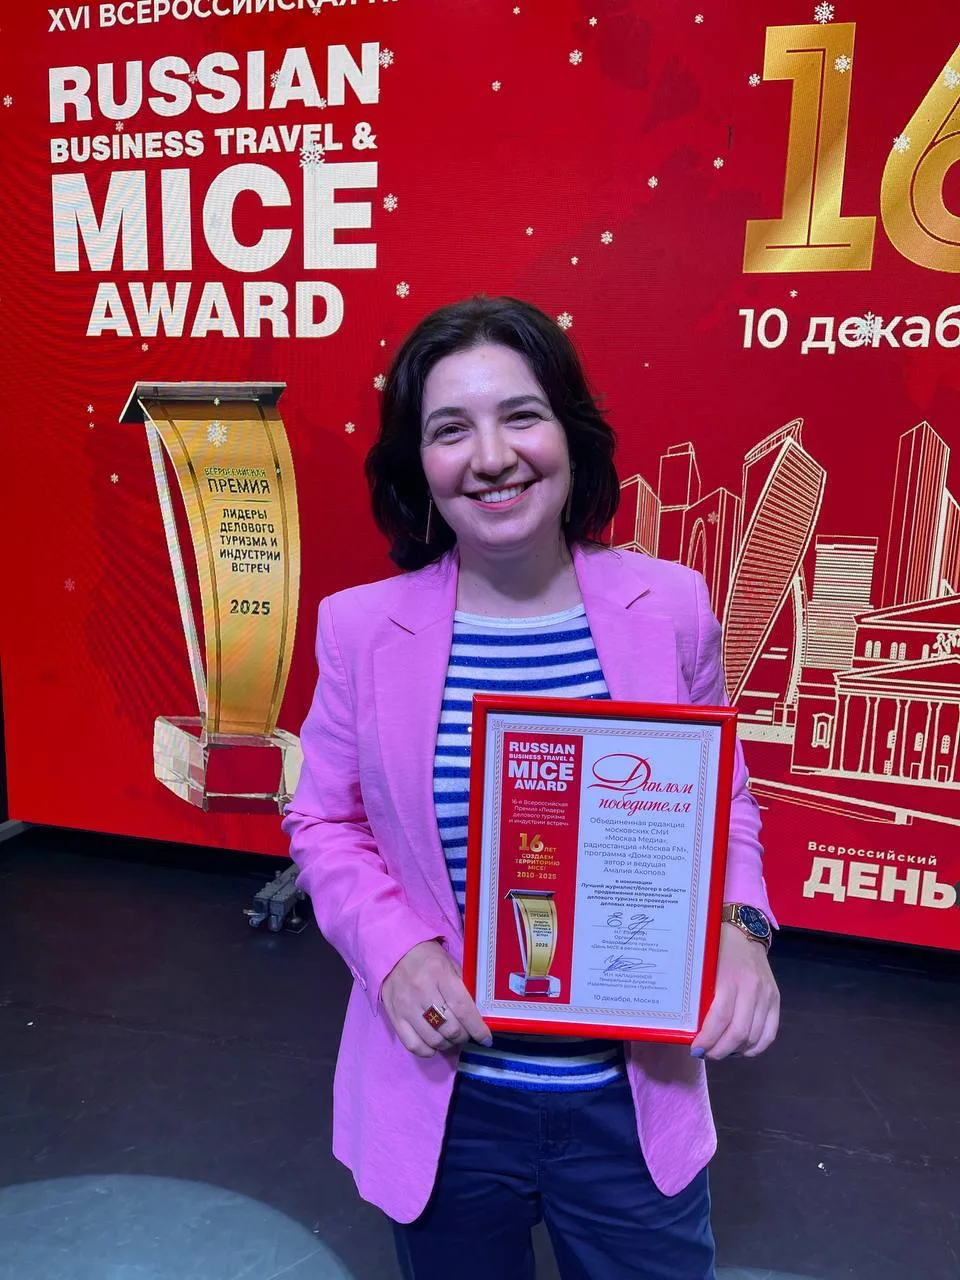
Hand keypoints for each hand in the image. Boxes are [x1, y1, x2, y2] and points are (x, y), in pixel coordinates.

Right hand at [381, 940, 493, 1058]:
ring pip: (433, 1039)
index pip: (462, 1008)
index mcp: (439, 973)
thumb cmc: (427, 957)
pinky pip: (413, 1045)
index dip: (477, 1028)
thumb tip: (479, 1014)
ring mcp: (406, 1006)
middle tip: (466, 1033)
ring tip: (451, 1038)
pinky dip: (428, 1051)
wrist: (394, 953)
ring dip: (448, 1044)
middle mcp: (422, 990)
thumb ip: (463, 986)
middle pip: (450, 1028)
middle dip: (464, 1036)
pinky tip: (434, 1044)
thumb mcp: (450, 963)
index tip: (486, 1038)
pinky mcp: (394, 1017)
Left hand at [691, 923, 779, 1060]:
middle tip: (706, 1053)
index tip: (695, 1048)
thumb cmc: (716, 948)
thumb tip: (691, 1027)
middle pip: (739, 1033)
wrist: (744, 931)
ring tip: (720, 1050)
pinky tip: (740, 1048)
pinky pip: (770, 1034)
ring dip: (735, 1051)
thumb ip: (701, 995)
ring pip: (754, 1038)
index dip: (708, 1039)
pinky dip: (755, 1047)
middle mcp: (753, 989)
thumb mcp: (704, 967)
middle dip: (719, 1051)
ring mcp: (768, 995)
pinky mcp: (777, 1000)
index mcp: (730, 978)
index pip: (720, 1019)